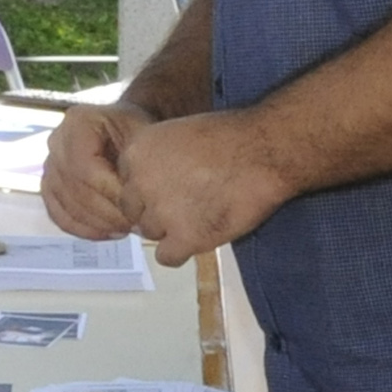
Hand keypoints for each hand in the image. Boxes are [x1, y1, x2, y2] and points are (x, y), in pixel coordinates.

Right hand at [43, 103, 150, 239]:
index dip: (109, 192)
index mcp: (77, 122)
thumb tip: (132, 202)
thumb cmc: (136, 130)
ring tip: (126, 229)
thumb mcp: (143, 136)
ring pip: (66, 204)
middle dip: (106, 212)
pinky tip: (108, 233)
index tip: (137, 207)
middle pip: (75, 188)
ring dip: (97, 223)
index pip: (86, 166)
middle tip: (136, 224)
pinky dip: (83, 229)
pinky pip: (59, 214)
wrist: (123, 130)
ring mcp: (49, 165)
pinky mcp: (49, 186)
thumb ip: (136, 164)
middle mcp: (56, 141)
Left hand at [116, 111, 289, 266]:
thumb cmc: (230, 136)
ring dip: (171, 229)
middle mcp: (140, 183)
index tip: (173, 187)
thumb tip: (153, 182)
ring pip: (151, 233)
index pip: (127, 183)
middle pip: (135, 211)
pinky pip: (167, 257)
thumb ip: (158, 159)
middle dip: (156, 210)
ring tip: (202, 215)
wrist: (264, 151)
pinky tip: (200, 237)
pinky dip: (182, 251)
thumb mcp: (178, 134)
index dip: (150, 188)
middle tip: (187, 204)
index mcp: (136, 152)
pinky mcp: (184, 238)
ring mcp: (160, 213)